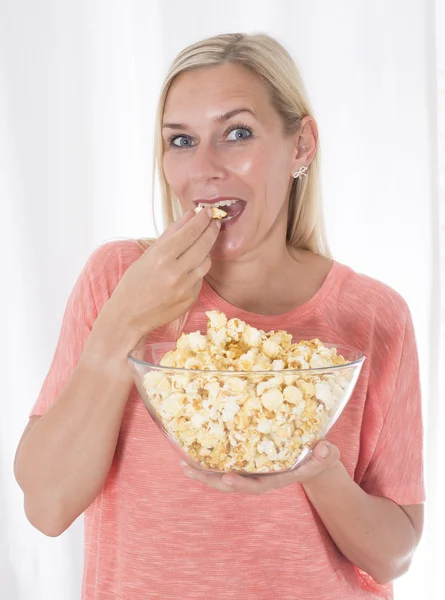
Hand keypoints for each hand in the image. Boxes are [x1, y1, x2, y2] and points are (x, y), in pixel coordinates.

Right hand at [102, 208, 219, 337]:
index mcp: (161, 257)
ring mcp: (185, 287)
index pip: (189, 232)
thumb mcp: (147, 255)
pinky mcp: (191, 299)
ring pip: (207, 262)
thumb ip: (170, 234)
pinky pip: (200, 278)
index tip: (206, 212)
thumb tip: (189, 215)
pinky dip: (198, 269)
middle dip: (211, 230)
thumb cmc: (134, 283)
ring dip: (207, 250)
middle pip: (203, 245)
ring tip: (203, 243)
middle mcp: (175, 272)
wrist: (129, 317)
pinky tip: (190, 266)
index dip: (201, 220)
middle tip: (214, 222)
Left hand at [180, 441, 339, 494]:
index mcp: (278, 478)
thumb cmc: (319, 457)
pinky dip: (208, 462)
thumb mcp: (326, 456)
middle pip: (233, 484)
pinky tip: (191, 455)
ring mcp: (252, 471)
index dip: (243, 484)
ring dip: (203, 473)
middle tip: (189, 470)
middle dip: (211, 480)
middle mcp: (261, 478)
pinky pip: (225, 464)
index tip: (228, 478)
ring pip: (224, 476)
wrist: (314, 459)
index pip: (259, 485)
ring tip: (182, 465)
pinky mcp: (247, 462)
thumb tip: (324, 448)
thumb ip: (326, 455)